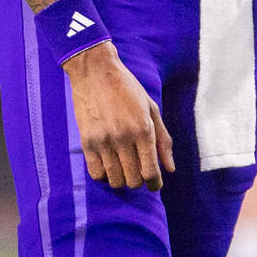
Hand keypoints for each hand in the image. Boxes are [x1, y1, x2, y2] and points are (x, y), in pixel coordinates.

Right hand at [63, 41, 174, 189]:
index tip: (155, 184)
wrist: (95, 72)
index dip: (155, 183)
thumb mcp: (151, 108)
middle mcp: (124, 137)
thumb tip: (170, 169)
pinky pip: (96, 174)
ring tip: (124, 167)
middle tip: (139, 171)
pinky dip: (105, 175)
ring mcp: (103, 141)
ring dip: (122, 179)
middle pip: (133, 180)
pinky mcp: (87, 142)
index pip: (151, 171)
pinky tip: (109, 163)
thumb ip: (162, 139)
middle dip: (139, 180)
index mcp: (143, 128)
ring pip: (115, 180)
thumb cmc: (127, 89)